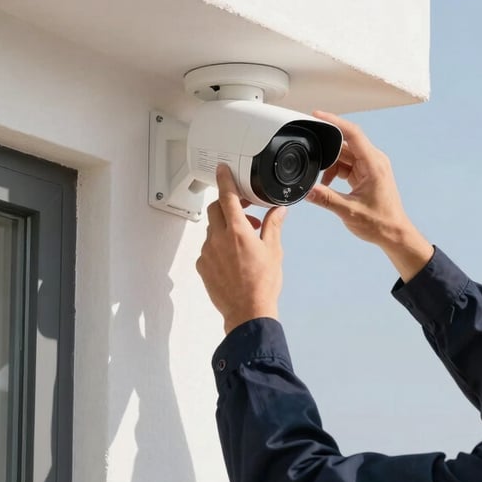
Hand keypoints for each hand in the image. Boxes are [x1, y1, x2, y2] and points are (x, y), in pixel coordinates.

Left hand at [196, 165, 285, 333]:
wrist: (248, 311)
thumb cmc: (262, 284)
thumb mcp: (274, 251)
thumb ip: (273, 226)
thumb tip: (279, 211)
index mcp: (237, 231)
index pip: (227, 196)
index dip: (224, 179)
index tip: (222, 169)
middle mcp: (218, 238)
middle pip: (216, 209)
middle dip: (228, 206)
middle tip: (244, 213)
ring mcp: (207, 253)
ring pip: (212, 229)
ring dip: (225, 228)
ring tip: (243, 242)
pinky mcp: (202, 266)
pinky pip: (208, 248)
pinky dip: (219, 246)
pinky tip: (233, 258)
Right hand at [307, 112, 433, 281]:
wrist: (394, 234)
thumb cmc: (381, 223)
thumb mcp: (349, 211)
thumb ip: (326, 199)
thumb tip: (307, 191)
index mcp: (373, 164)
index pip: (353, 133)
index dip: (334, 121)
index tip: (318, 115)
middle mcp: (373, 161)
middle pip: (345, 145)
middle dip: (326, 152)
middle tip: (311, 157)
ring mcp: (370, 167)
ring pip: (344, 156)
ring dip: (330, 166)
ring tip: (322, 183)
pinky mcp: (366, 175)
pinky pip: (347, 165)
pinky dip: (335, 172)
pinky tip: (328, 185)